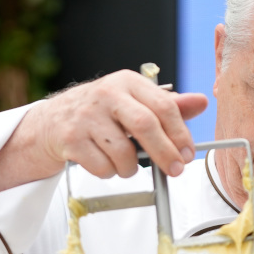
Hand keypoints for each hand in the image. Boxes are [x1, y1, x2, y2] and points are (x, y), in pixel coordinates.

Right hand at [29, 70, 207, 178]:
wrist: (53, 121)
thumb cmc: (101, 112)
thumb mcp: (134, 101)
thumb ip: (168, 105)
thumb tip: (201, 102)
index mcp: (127, 81)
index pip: (163, 105)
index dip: (180, 133)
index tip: (188, 153)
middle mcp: (106, 94)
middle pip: (145, 126)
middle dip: (165, 153)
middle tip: (175, 169)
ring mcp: (86, 116)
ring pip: (123, 153)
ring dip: (131, 168)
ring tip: (126, 162)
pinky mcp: (71, 139)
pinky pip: (103, 167)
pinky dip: (109, 172)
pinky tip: (103, 161)